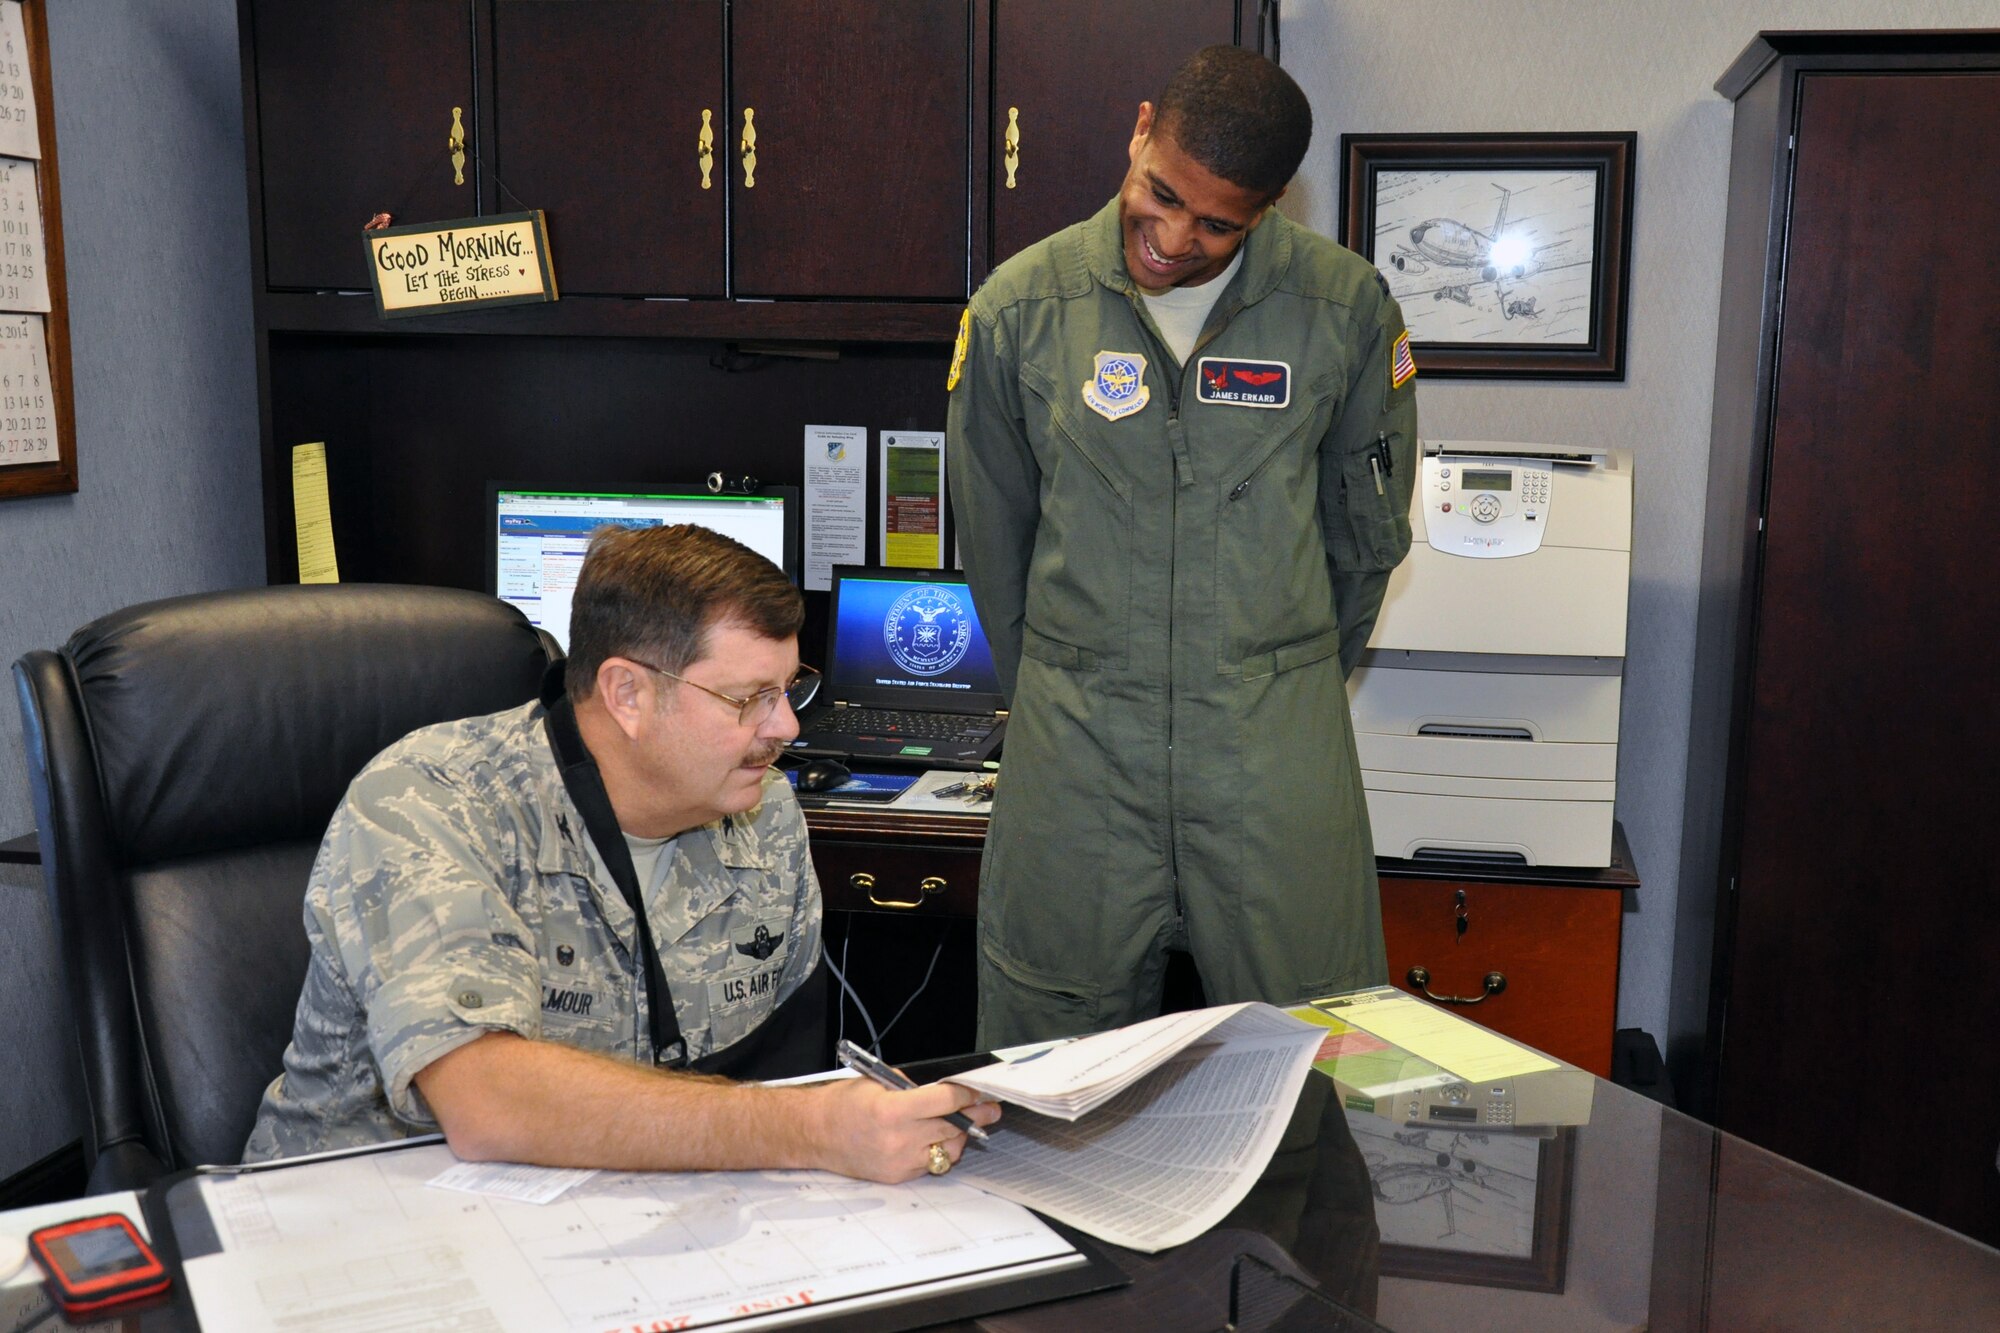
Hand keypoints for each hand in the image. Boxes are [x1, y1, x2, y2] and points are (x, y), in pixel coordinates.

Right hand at [804, 1078, 1000, 1182]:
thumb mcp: (878, 1083)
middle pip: (953, 1128)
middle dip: (974, 1116)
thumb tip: (946, 1094)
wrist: (815, 1133)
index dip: (966, 1095)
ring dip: (958, 1137)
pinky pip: (930, 1165)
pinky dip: (936, 1151)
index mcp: (893, 1109)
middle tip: (989, 1109)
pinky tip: (933, 1139)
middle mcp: (899, 1139)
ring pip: (947, 1151)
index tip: (978, 1091)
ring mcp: (899, 1161)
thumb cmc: (843, 1104)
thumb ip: (913, 1089)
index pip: (945, 1102)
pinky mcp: (897, 1176)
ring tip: (961, 1125)